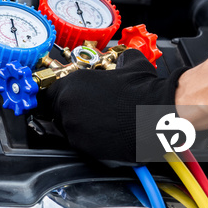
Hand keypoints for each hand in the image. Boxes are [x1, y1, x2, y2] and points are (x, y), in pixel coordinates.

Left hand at [39, 49, 186, 162]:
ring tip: (102, 124)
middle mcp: (68, 105)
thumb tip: (124, 59)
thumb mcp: (130, 64)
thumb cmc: (144, 91)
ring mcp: (74, 128)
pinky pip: (81, 145)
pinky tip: (107, 135)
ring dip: (80, 127)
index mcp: (73, 83)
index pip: (51, 93)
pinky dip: (91, 142)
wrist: (157, 116)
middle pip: (58, 112)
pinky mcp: (83, 147)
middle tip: (91, 113)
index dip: (62, 97)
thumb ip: (119, 61)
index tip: (69, 100)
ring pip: (68, 130)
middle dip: (71, 112)